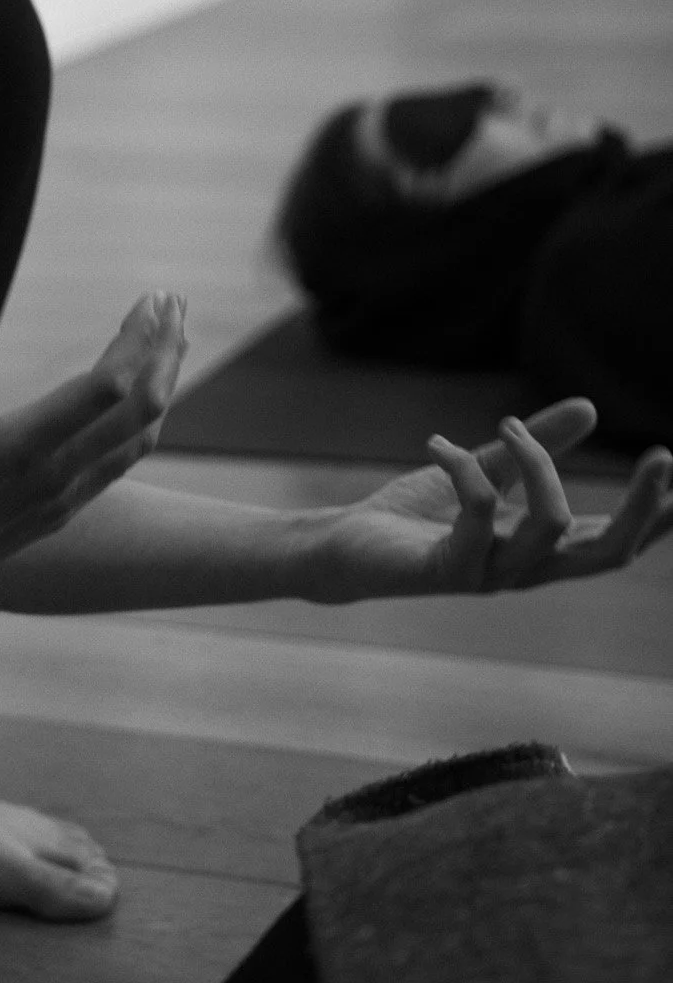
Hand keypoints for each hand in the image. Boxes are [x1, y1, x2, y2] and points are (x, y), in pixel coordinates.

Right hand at [0, 291, 187, 625]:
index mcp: (18, 451)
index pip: (105, 389)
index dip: (136, 340)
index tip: (150, 298)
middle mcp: (53, 479)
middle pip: (140, 411)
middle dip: (163, 351)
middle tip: (174, 299)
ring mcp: (63, 501)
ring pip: (139, 439)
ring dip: (163, 383)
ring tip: (173, 337)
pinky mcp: (61, 514)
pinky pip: (121, 462)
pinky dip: (144, 421)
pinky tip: (144, 398)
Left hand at [304, 397, 672, 601]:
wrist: (342, 549)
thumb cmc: (414, 516)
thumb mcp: (485, 471)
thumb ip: (535, 448)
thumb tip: (591, 407)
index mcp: (538, 550)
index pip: (614, 542)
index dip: (654, 515)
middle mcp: (522, 569)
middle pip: (607, 553)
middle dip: (642, 507)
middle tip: (662, 455)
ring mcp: (487, 575)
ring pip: (550, 528)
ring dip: (539, 464)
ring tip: (504, 426)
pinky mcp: (445, 571)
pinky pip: (479, 513)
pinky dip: (466, 468)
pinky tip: (439, 444)